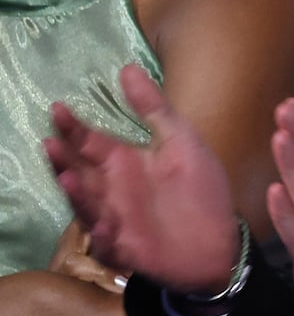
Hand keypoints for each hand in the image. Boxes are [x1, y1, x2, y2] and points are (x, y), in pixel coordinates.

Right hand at [44, 66, 240, 294]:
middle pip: (79, 172)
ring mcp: (115, 219)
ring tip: (67, 177)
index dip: (73, 126)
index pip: (90, 141)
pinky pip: (108, 243)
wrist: (219, 241)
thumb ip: (154, 108)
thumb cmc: (199, 189)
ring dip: (77, 194)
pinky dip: (103, 235)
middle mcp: (112, 189)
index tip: (58, 107)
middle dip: (63, 159)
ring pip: (87, 206)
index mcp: (124, 162)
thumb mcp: (182, 141)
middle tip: (51, 143)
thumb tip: (127, 67)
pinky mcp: (126, 248)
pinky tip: (103, 224)